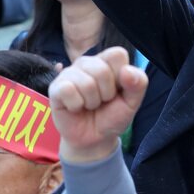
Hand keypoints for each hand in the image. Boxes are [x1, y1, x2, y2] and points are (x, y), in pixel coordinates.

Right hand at [49, 47, 149, 163]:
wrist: (94, 139)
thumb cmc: (112, 116)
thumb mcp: (132, 102)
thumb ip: (138, 84)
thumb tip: (127, 70)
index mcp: (107, 61)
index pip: (117, 54)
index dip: (122, 76)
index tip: (118, 90)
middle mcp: (87, 62)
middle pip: (101, 69)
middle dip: (106, 93)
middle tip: (102, 101)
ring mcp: (69, 73)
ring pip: (85, 82)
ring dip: (92, 101)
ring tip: (89, 105)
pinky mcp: (55, 87)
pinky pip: (67, 90)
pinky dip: (76, 105)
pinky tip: (75, 107)